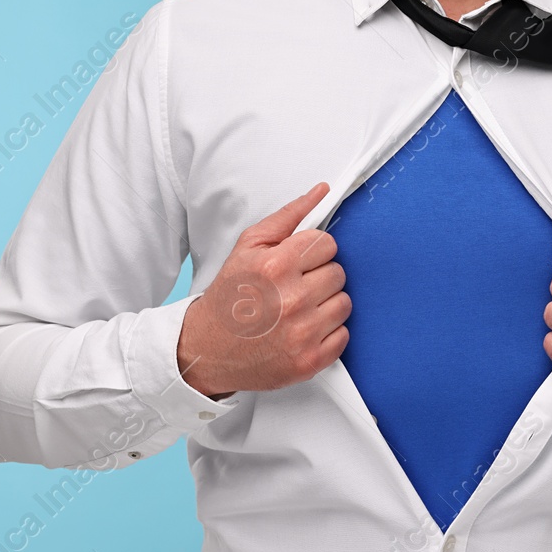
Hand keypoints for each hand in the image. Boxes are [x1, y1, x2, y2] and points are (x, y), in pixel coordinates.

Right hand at [176, 182, 349, 398]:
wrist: (207, 348)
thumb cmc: (229, 295)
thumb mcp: (248, 247)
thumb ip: (288, 216)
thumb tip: (322, 190)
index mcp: (276, 266)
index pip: (327, 244)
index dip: (313, 251)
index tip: (298, 262)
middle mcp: (292, 300)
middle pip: (338, 273)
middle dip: (319, 276)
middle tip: (295, 286)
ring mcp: (303, 333)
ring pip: (344, 303)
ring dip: (326, 304)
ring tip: (300, 308)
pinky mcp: (310, 361)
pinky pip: (343, 335)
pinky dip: (327, 332)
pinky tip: (303, 329)